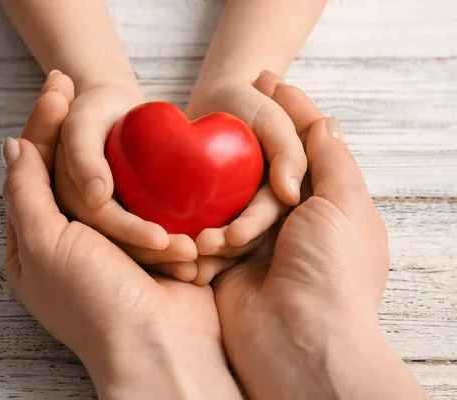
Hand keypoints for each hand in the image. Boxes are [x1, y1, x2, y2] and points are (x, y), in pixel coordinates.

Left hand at [1, 75, 242, 398]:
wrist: (161, 345)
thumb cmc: (95, 301)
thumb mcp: (44, 245)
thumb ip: (25, 194)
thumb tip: (12, 146)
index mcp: (33, 241)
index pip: (31, 171)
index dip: (40, 127)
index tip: (58, 88)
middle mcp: (68, 239)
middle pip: (67, 171)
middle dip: (72, 130)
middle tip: (79, 86)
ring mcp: (110, 241)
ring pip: (107, 183)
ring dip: (111, 159)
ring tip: (112, 115)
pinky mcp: (146, 244)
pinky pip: (142, 202)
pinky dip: (144, 186)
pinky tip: (143, 151)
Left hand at [185, 74, 306, 259]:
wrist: (218, 98)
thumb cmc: (251, 103)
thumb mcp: (274, 121)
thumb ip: (288, 153)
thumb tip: (291, 196)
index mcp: (277, 194)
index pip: (265, 216)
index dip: (251, 228)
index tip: (234, 236)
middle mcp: (256, 209)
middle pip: (241, 238)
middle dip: (223, 247)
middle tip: (199, 249)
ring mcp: (230, 212)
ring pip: (217, 242)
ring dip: (202, 255)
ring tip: (181, 259)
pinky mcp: (205, 210)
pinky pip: (193, 229)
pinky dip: (181, 240)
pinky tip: (164, 249)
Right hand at [214, 72, 427, 398]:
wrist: (299, 339)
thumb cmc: (331, 269)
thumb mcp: (344, 201)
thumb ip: (329, 155)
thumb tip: (321, 116)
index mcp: (324, 206)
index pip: (299, 147)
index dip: (284, 112)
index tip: (261, 80)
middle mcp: (289, 224)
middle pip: (256, 175)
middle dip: (241, 180)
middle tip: (224, 159)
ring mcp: (256, 248)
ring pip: (226, 206)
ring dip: (220, 218)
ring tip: (225, 239)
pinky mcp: (226, 269)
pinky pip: (206, 239)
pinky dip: (204, 243)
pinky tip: (204, 251)